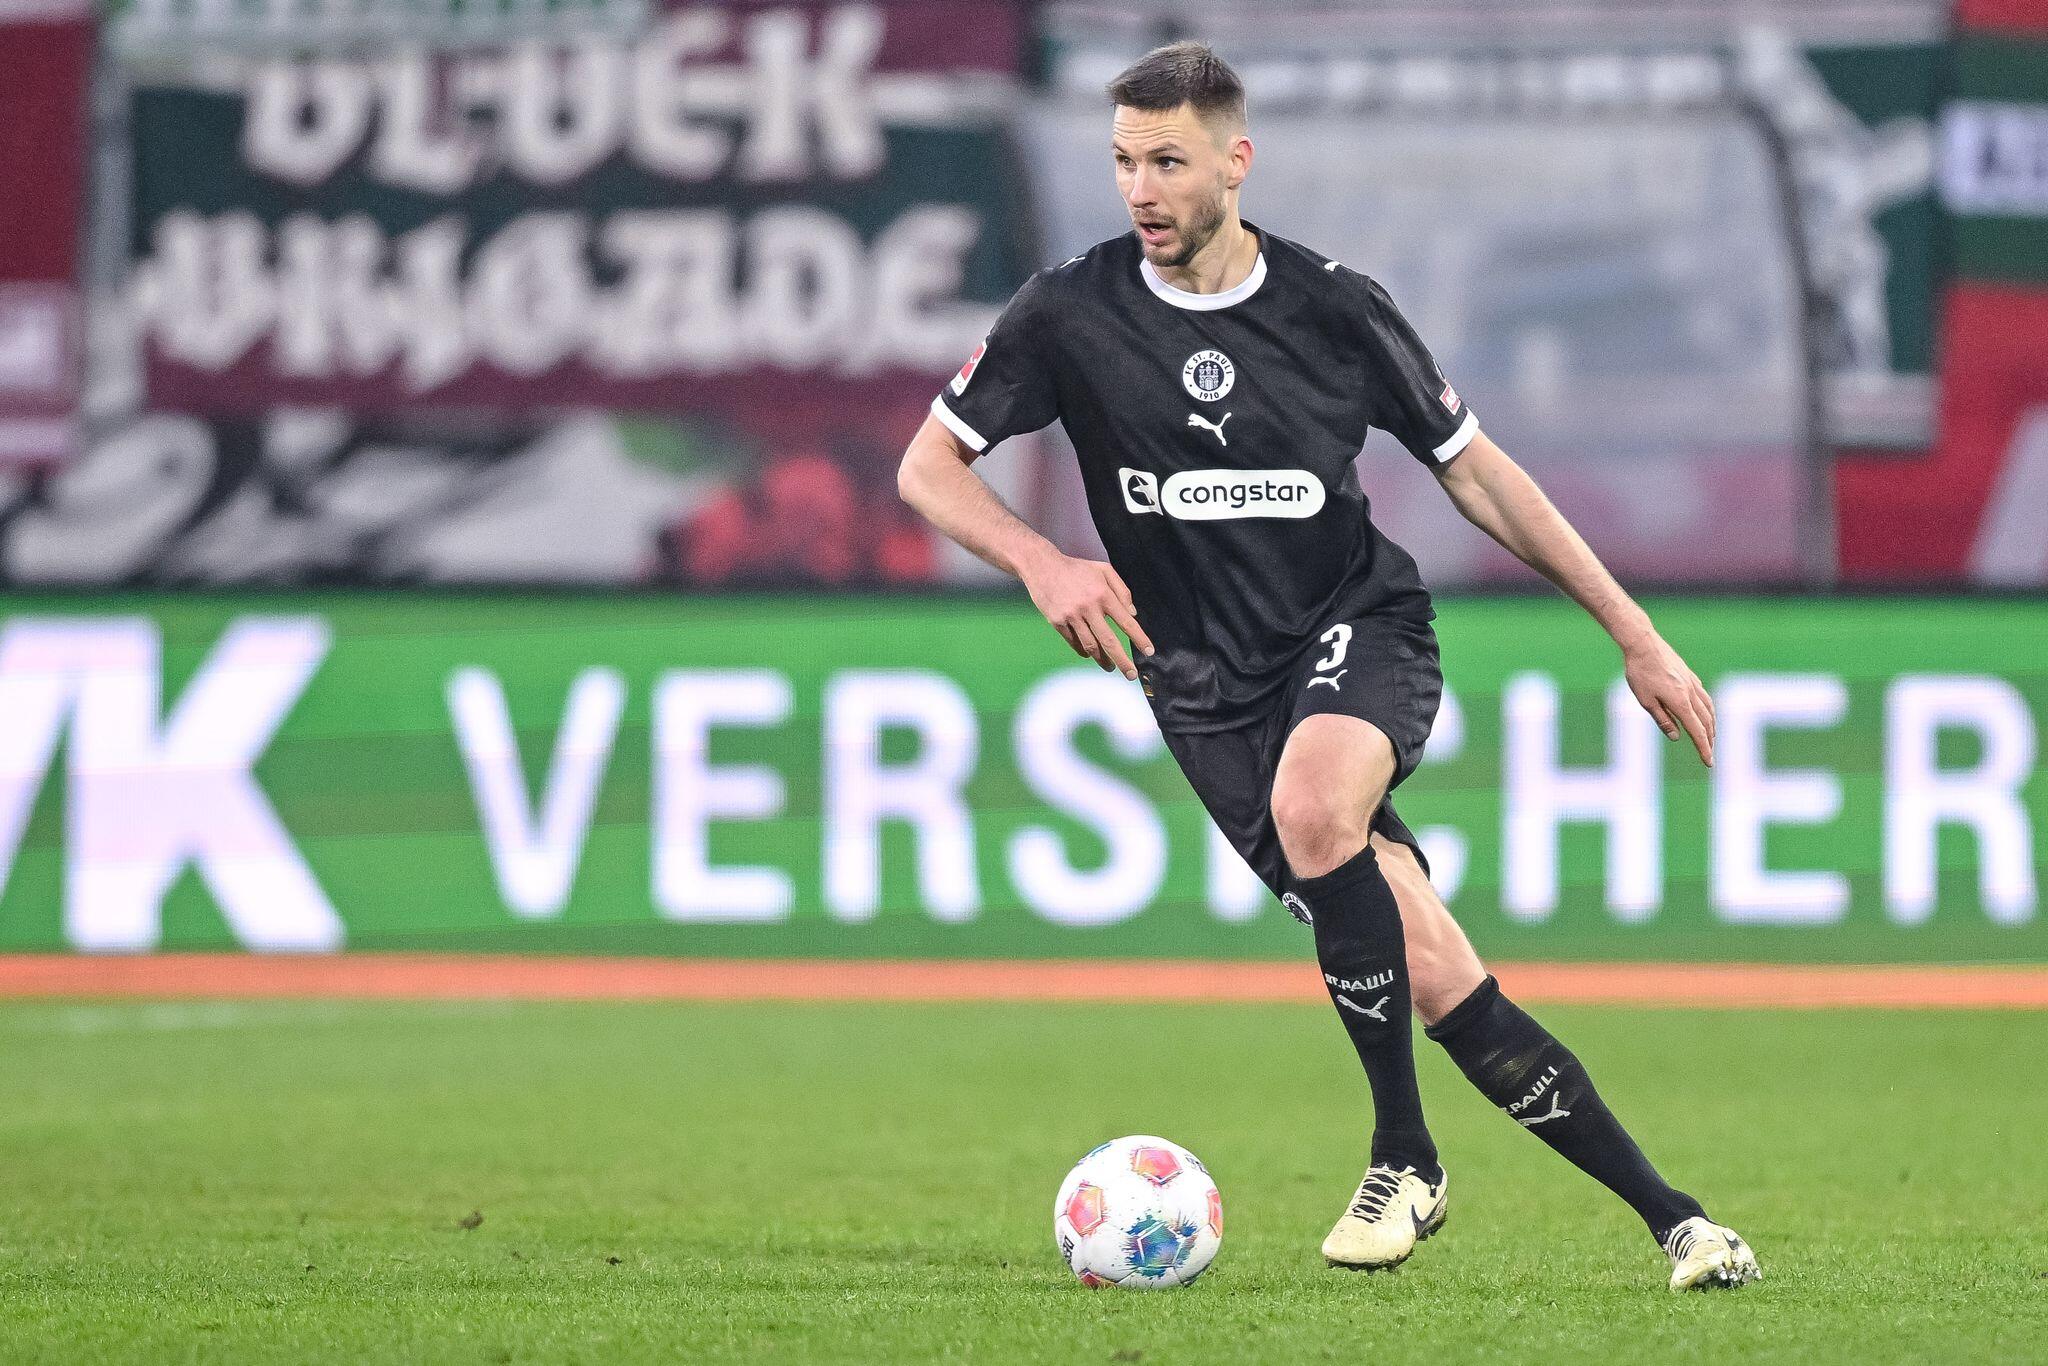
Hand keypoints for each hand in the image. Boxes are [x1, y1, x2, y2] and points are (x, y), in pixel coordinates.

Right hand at [1020, 550, 1152, 678]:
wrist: (1042, 566)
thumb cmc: (1077, 569)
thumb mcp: (1103, 570)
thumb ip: (1122, 590)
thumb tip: (1132, 614)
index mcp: (1103, 594)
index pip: (1126, 622)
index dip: (1139, 638)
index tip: (1149, 651)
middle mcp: (1088, 607)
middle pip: (1109, 641)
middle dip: (1122, 661)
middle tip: (1131, 675)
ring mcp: (1071, 616)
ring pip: (1090, 646)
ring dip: (1102, 660)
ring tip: (1111, 667)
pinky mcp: (1057, 622)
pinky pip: (1074, 642)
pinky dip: (1084, 651)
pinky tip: (1090, 654)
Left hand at [1623, 633, 1714, 765]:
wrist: (1643, 644)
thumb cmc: (1640, 673)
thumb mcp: (1646, 701)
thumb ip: (1662, 719)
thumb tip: (1676, 737)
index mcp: (1680, 703)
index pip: (1697, 731)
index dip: (1704, 749)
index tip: (1709, 763)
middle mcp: (1691, 693)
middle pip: (1706, 722)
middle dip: (1709, 740)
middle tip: (1710, 753)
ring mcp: (1693, 683)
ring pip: (1709, 708)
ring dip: (1712, 725)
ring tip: (1711, 736)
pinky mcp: (1690, 675)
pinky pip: (1704, 696)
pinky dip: (1708, 709)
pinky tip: (1704, 711)